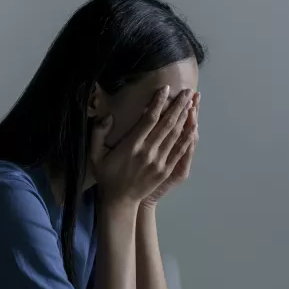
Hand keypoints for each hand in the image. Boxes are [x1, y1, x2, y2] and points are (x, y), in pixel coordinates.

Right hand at [90, 86, 194, 207]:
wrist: (119, 200)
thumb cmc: (107, 175)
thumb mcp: (95, 155)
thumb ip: (98, 133)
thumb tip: (107, 116)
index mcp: (131, 145)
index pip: (149, 119)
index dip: (158, 102)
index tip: (166, 89)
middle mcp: (148, 152)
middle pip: (167, 124)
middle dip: (178, 106)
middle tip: (187, 91)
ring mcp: (159, 161)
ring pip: (175, 135)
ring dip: (185, 118)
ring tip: (192, 102)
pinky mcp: (166, 170)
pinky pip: (179, 151)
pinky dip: (187, 137)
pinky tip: (193, 126)